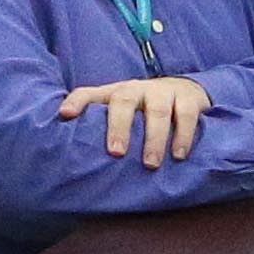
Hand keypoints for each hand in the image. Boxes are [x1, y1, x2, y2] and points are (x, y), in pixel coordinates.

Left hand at [60, 75, 209, 166]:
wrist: (186, 90)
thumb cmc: (145, 110)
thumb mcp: (122, 115)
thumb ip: (102, 129)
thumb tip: (76, 160)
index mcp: (115, 94)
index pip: (90, 93)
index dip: (77, 101)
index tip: (65, 115)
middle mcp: (136, 89)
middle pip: (123, 100)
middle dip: (119, 126)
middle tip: (116, 152)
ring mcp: (163, 91)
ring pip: (157, 110)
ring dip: (154, 138)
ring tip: (150, 164)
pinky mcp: (188, 98)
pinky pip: (185, 115)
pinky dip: (183, 135)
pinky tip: (178, 154)